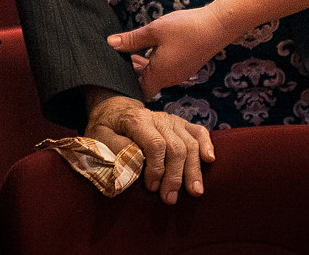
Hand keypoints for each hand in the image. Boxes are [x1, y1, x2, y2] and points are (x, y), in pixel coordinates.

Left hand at [85, 93, 213, 203]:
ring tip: (194, 192)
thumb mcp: (99, 136)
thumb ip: (114, 147)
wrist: (114, 110)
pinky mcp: (180, 124)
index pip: (155, 144)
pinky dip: (206, 145)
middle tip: (170, 199)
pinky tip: (209, 160)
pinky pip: (198, 132)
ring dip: (193, 170)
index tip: (151, 188)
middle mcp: (157, 118)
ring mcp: (171, 120)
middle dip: (175, 176)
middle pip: (176, 147)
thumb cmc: (106, 128)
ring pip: (190, 143)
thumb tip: (133, 161)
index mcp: (136, 120)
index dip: (157, 168)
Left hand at [108, 5, 234, 98]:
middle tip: (118, 58)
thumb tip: (110, 44)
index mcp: (160, 75)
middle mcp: (170, 79)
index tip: (114, 73)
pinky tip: (149, 48)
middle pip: (146, 83)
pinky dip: (154, 62)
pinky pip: (165, 70)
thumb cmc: (185, 28)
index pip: (139, 91)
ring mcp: (179, 73)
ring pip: (155, 75)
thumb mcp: (153, 31)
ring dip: (143, 66)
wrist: (217, 26)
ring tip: (129, 51)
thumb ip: (131, 40)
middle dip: (132, 73)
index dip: (126, 85)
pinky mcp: (185, 66)